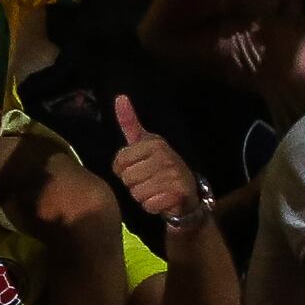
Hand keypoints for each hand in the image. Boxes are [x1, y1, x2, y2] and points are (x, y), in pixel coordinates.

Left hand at [104, 96, 204, 232]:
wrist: (186, 194)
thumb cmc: (159, 167)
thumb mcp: (145, 144)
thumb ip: (130, 123)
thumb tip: (119, 97)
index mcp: (154, 142)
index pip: (119, 162)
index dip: (122, 170)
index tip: (138, 168)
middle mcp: (165, 156)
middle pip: (126, 178)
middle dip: (133, 184)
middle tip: (149, 181)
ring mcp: (173, 174)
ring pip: (136, 193)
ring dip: (142, 197)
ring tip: (156, 190)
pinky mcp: (178, 194)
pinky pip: (148, 205)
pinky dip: (152, 207)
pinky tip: (162, 201)